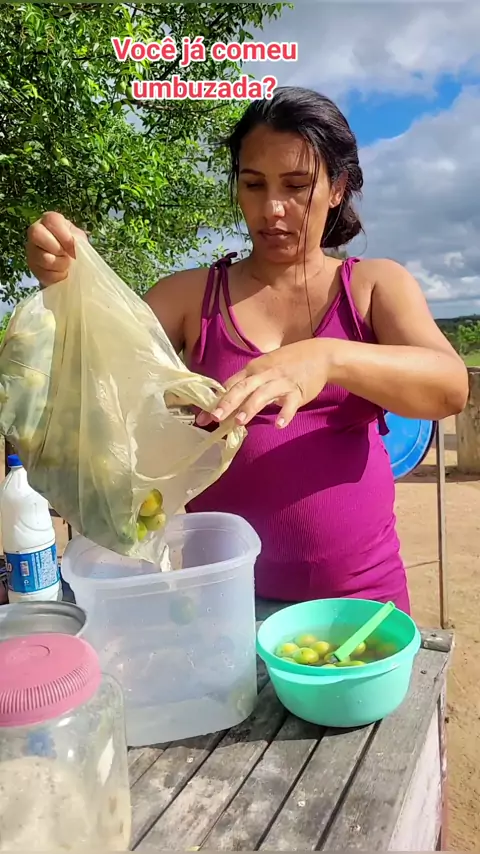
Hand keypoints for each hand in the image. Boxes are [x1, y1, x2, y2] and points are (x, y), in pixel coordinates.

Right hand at [26, 212, 86, 286]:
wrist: (70, 267)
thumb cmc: (75, 248)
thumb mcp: (80, 241)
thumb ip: (78, 240)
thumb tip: (74, 247)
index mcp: (50, 220)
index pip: (51, 220)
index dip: (64, 236)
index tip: (73, 249)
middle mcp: (36, 231)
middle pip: (37, 234)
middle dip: (57, 249)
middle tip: (68, 257)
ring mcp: (31, 249)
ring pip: (43, 257)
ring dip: (60, 265)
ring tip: (67, 266)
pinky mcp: (31, 266)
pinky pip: (43, 273)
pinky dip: (57, 276)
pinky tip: (61, 273)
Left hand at [197, 339, 334, 428]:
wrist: (320, 354)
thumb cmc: (288, 363)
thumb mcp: (265, 368)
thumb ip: (248, 382)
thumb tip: (227, 401)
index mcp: (253, 369)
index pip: (230, 385)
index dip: (216, 400)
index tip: (202, 416)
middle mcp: (264, 374)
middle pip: (242, 388)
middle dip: (228, 402)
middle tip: (215, 418)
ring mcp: (281, 382)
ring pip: (263, 394)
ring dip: (250, 408)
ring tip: (239, 423)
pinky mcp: (298, 391)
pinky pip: (290, 403)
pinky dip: (285, 414)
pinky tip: (279, 425)